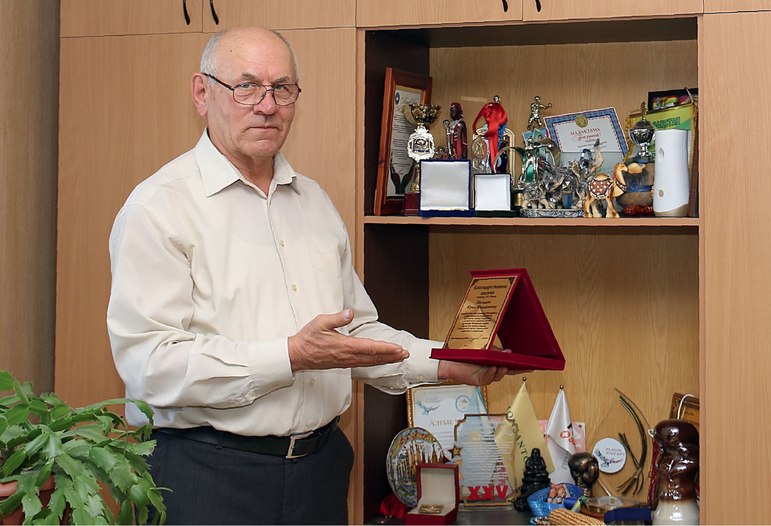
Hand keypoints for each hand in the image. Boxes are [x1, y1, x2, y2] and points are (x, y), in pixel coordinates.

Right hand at [288, 309, 408, 371]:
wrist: (297, 355)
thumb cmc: (308, 338)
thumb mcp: (320, 322)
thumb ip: (337, 318)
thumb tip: (350, 313)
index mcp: (344, 346)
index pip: (370, 348)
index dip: (386, 349)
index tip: (398, 349)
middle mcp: (347, 356)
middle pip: (374, 358)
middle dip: (391, 356)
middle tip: (405, 354)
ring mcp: (346, 362)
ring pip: (370, 362)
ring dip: (385, 360)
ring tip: (398, 358)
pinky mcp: (343, 364)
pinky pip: (363, 364)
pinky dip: (375, 363)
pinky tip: (379, 361)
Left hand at [436, 348, 529, 385]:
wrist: (450, 360)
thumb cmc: (467, 355)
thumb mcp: (484, 350)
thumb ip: (496, 352)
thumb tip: (509, 352)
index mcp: (495, 363)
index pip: (511, 366)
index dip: (521, 366)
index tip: (531, 365)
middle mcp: (492, 371)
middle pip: (507, 372)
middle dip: (516, 370)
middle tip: (525, 367)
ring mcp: (486, 376)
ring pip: (498, 376)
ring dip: (501, 371)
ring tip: (504, 366)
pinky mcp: (478, 380)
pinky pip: (487, 378)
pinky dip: (491, 373)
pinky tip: (493, 368)